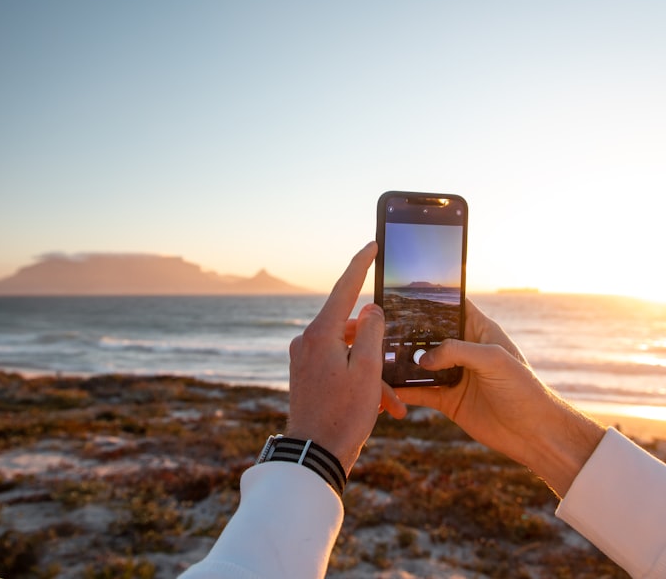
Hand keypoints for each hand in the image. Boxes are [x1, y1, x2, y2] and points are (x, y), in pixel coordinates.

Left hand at [287, 242, 406, 474]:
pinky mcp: (306, 374)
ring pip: (349, 352)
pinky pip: (339, 367)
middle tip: (396, 373)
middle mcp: (307, 340)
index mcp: (320, 333)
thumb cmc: (342, 415)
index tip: (373, 244)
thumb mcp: (368, 370)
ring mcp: (304, 358)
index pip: (345, 288)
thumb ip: (372, 332)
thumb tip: (371, 309)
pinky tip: (381, 407)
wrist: (314, 455)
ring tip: (393, 403)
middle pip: (351, 328)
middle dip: (379, 350)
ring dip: (373, 374)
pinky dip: (359, 382)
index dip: (361, 263)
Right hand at [392, 299, 604, 496]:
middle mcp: (464, 351)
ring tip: (378, 354)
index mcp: (480, 331)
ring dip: (401, 361)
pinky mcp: (446, 399)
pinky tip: (387, 388)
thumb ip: (458, 351)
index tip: (407, 289)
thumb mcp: (494, 360)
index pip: (453, 306)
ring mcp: (453, 375)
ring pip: (419, 363)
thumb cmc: (524, 390)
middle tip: (381, 325)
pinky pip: (418, 391)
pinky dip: (402, 390)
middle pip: (429, 334)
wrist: (534, 434)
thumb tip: (423, 358)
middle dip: (407, 330)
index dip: (433, 296)